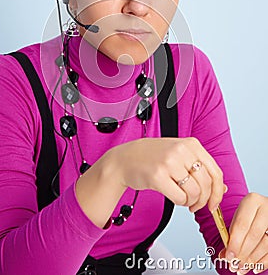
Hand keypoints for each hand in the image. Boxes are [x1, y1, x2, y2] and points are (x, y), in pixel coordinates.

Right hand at [110, 136, 224, 212]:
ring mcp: (169, 162)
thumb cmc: (154, 157)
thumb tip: (222, 189)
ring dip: (191, 202)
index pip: (215, 171)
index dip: (218, 192)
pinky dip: (180, 202)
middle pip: (206, 184)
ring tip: (183, 199)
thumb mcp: (180, 155)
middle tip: (196, 205)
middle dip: (204, 200)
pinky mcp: (158, 176)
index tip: (214, 203)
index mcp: (191, 144)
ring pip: (194, 192)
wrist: (125, 158)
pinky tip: (174, 197)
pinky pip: (179, 198)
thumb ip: (200, 168)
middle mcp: (182, 151)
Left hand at [219, 193, 267, 273]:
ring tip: (242, 267)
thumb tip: (224, 254)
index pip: (242, 224)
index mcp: (252, 201)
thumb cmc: (250, 214)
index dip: (234, 243)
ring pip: (265, 244)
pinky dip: (263, 261)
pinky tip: (255, 266)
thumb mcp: (239, 217)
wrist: (265, 209)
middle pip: (253, 236)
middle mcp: (266, 208)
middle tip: (234, 264)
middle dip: (242, 253)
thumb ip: (231, 233)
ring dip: (252, 259)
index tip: (228, 256)